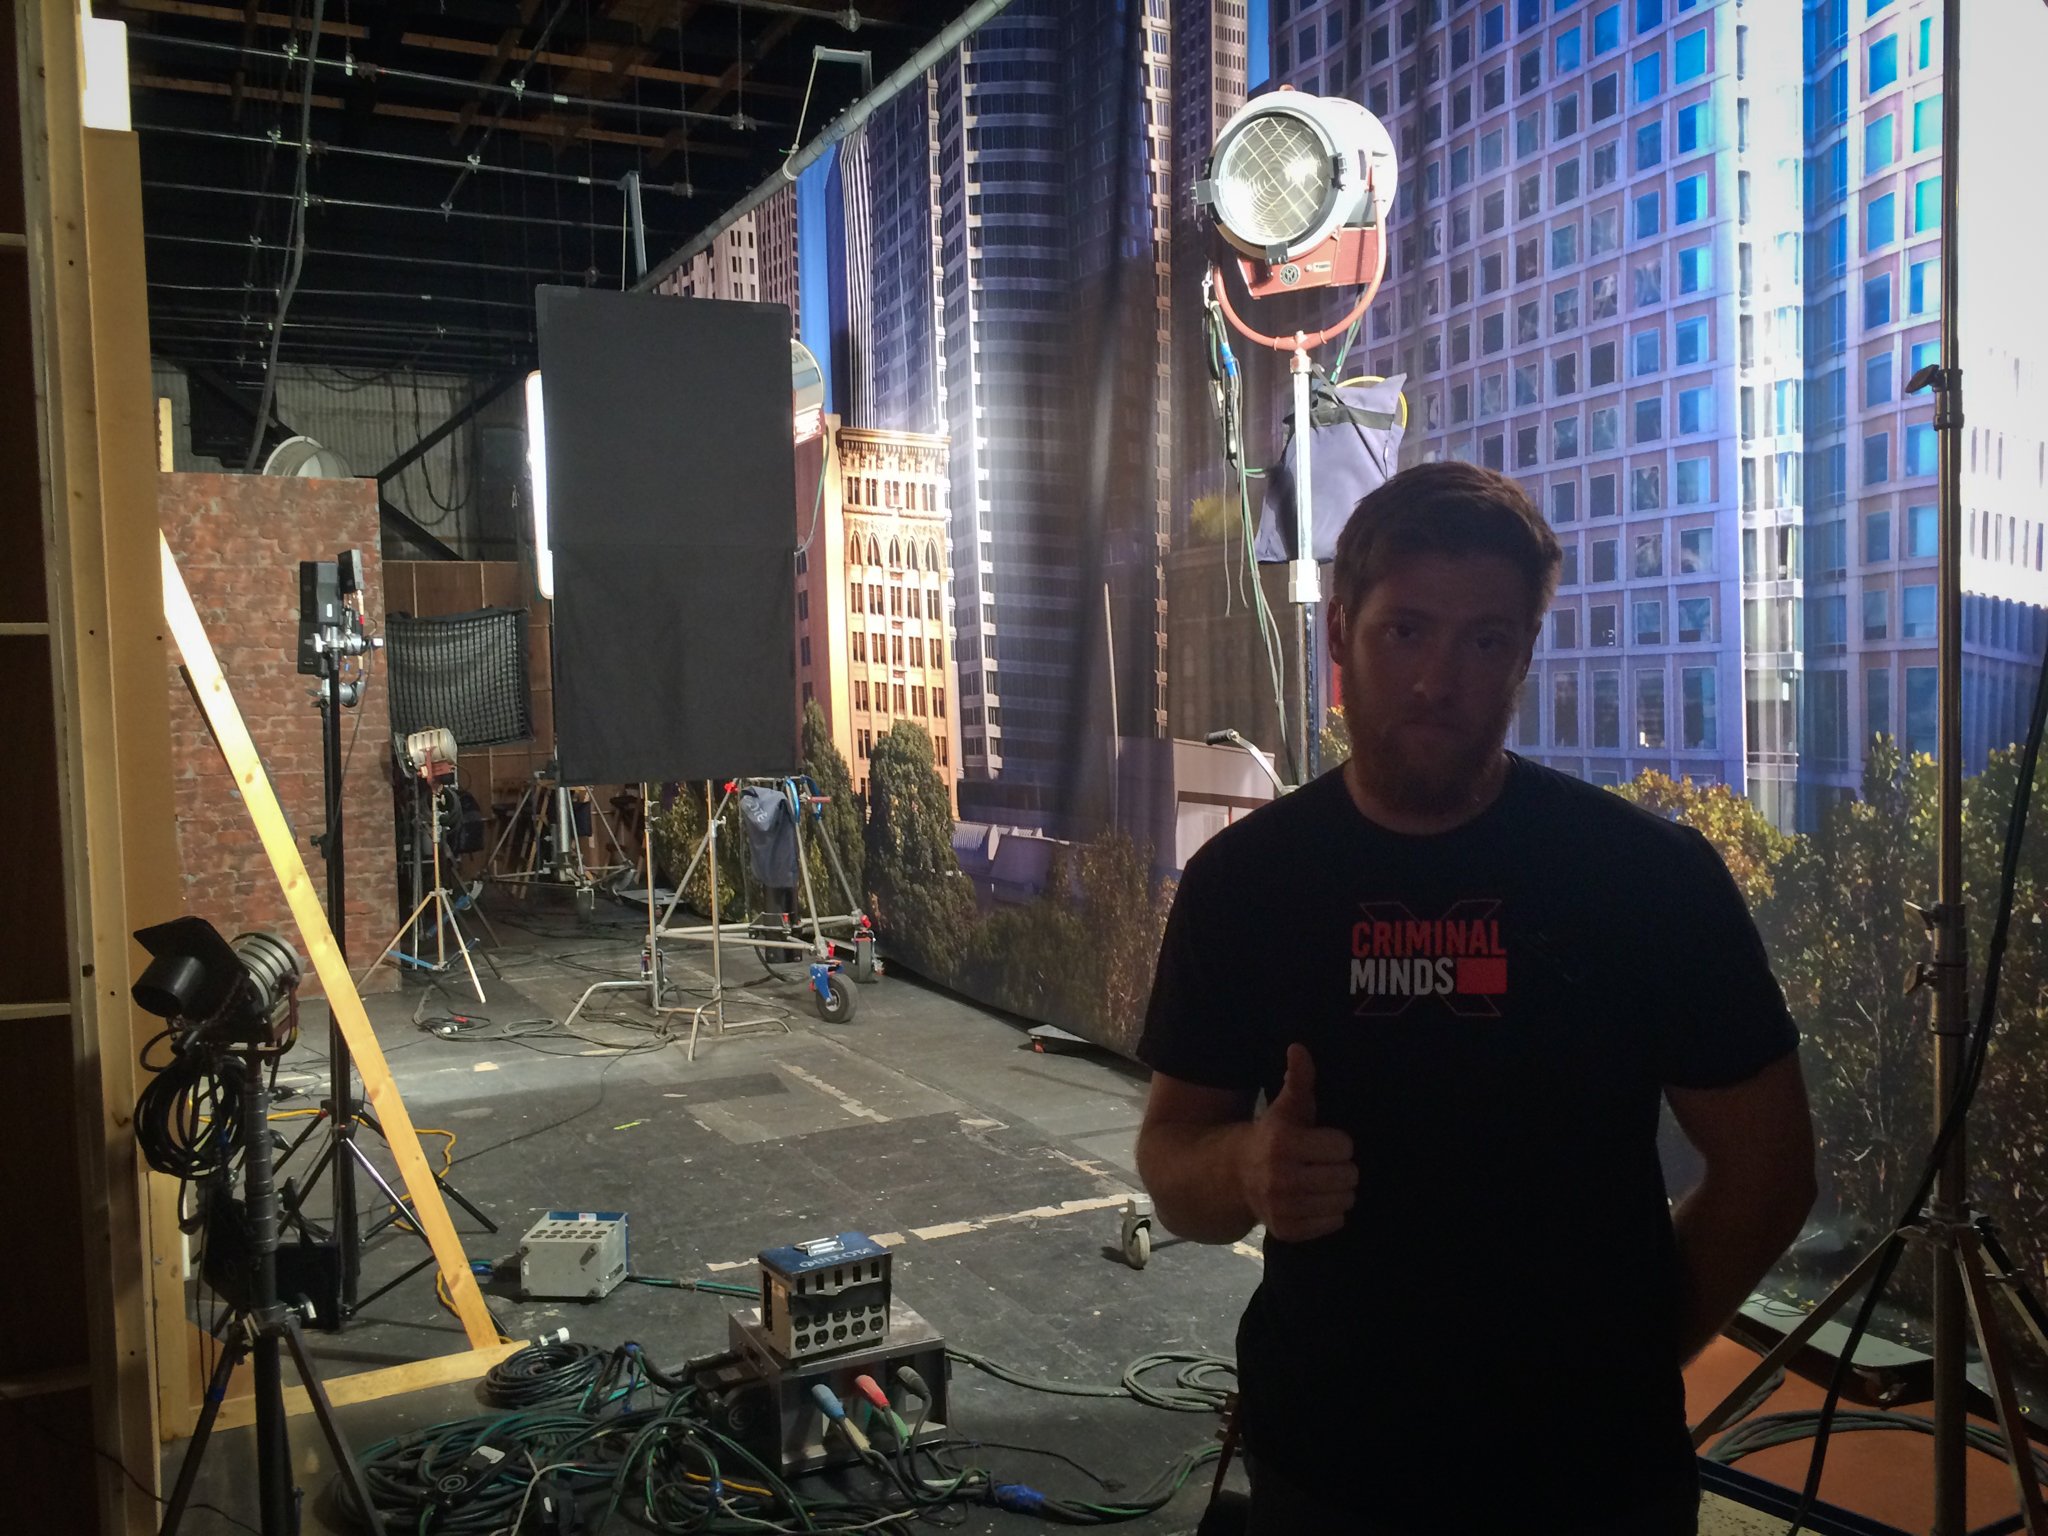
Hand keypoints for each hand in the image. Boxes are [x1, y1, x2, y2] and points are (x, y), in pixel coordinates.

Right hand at [1239, 1044, 1356, 1241]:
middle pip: (1347, 1176)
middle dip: (1342, 1167)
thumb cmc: (1270, 1135)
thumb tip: (1299, 1047)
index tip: (1324, 1141)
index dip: (1338, 1142)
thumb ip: (1298, 1079)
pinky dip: (1330, 1213)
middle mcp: (1281, 1177)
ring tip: (1323, 1181)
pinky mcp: (1286, 1230)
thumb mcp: (1285, 1107)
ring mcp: (1282, 1207)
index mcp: (1283, 1143)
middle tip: (1326, 1163)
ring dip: (1339, 1191)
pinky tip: (1315, 1200)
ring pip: (1343, 1202)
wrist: (1232, 1174)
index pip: (1343, 1147)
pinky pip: (1333, 1223)